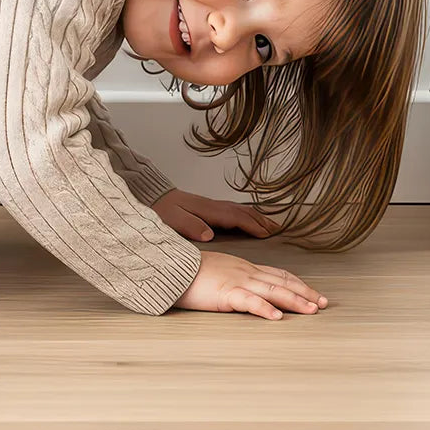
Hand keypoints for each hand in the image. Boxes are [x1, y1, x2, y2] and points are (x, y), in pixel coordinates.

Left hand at [150, 188, 276, 241]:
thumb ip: (190, 226)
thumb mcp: (173, 219)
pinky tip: (248, 218)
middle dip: (261, 220)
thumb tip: (209, 234)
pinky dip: (246, 213)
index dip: (252, 225)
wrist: (152, 195)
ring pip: (239, 209)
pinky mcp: (208, 207)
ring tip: (270, 224)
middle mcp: (213, 206)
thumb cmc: (161, 210)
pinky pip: (233, 210)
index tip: (267, 234)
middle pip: (243, 211)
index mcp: (208, 211)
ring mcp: (211, 205)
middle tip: (278, 229)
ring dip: (256, 216)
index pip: (236, 217)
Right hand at [173, 250, 326, 320]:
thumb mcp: (218, 271)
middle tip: (324, 303)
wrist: (171, 266)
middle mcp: (246, 272)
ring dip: (294, 301)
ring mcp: (237, 281)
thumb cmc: (190, 272)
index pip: (278, 274)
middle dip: (305, 293)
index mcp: (244, 268)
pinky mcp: (225, 293)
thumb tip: (245, 289)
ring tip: (312, 310)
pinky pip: (249, 301)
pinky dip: (265, 309)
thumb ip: (233, 278)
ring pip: (272, 290)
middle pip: (282, 282)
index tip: (314, 293)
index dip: (298, 283)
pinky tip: (277, 317)